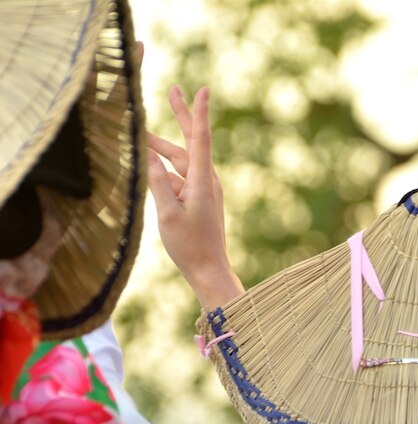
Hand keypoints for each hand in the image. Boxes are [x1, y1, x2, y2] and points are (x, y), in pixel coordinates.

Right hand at [147, 85, 242, 308]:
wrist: (209, 270)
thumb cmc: (189, 246)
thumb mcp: (167, 214)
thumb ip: (157, 183)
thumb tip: (148, 156)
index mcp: (202, 182)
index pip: (200, 139)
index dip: (198, 113)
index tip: (202, 89)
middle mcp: (207, 181)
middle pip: (191, 143)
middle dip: (182, 115)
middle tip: (174, 90)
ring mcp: (205, 190)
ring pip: (181, 161)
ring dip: (162, 148)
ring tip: (138, 136)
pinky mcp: (200, 198)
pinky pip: (180, 177)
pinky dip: (164, 169)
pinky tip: (149, 168)